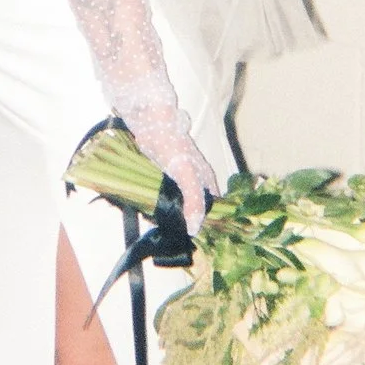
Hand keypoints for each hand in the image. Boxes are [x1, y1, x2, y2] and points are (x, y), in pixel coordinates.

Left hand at [132, 117, 217, 234]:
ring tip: (167, 230)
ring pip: (180, 204)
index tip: (197, 239)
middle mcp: (196, 182)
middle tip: (178, 237)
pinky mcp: (163, 178)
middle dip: (189, 221)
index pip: (213, 209)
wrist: (151, 124)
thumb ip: (194, 201)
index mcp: (207, 181)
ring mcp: (179, 180)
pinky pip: (166, 197)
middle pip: (196, 208)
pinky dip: (162, 206)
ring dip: (175, 215)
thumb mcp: (187, 176)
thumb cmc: (172, 147)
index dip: (208, 223)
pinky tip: (155, 214)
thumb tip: (195, 228)